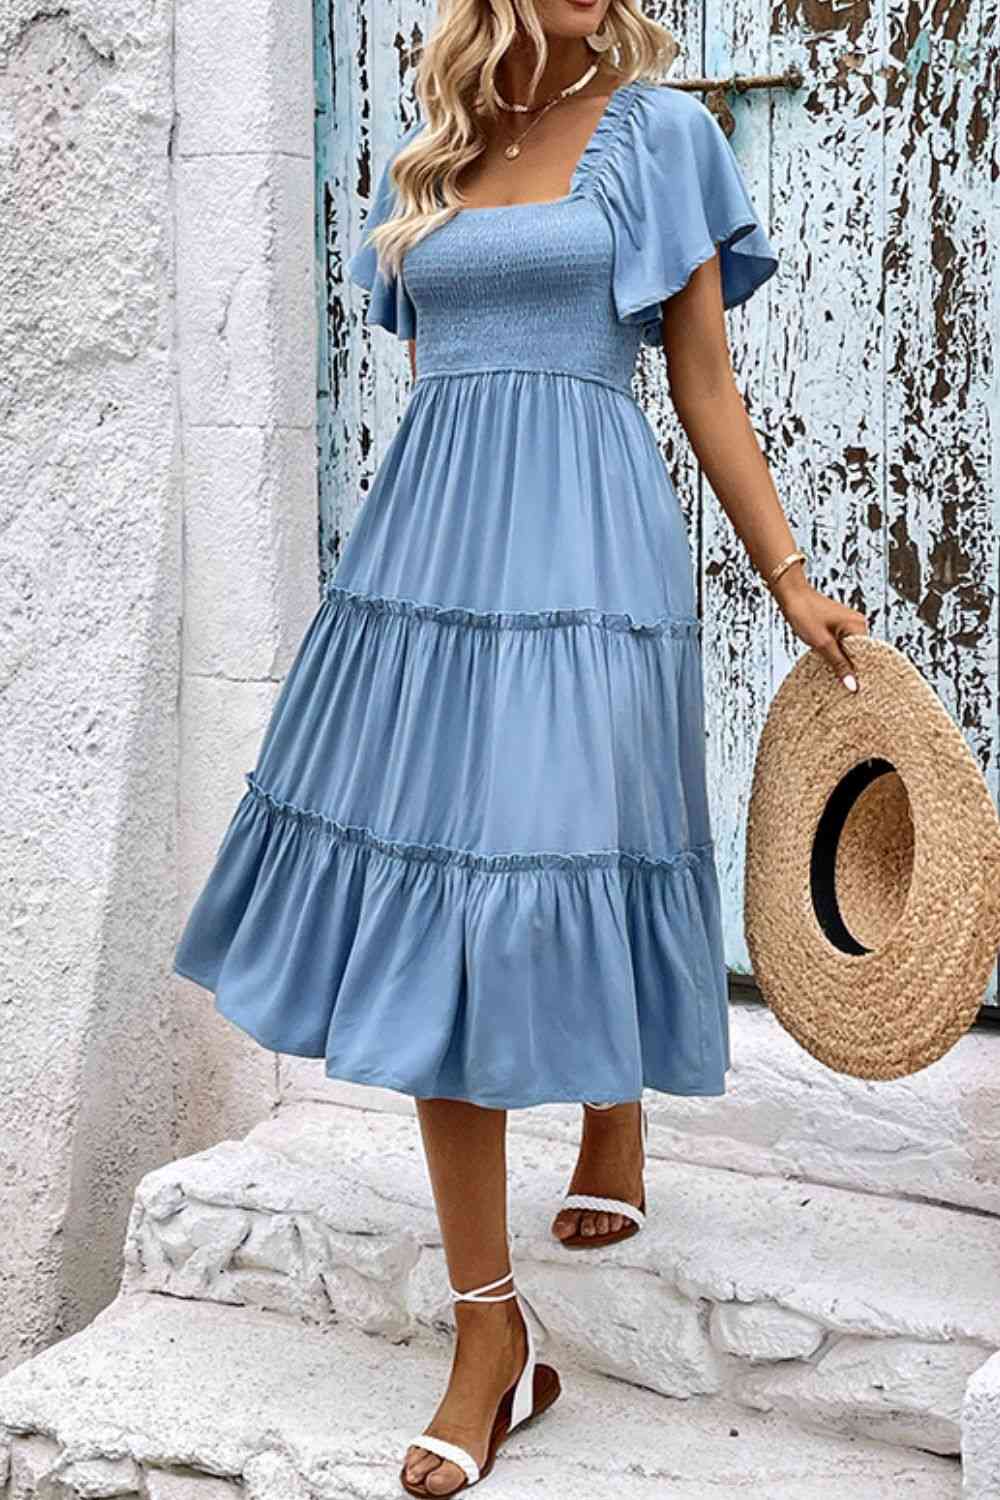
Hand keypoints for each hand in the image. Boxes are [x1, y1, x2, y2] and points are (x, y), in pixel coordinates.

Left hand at [769, 565, 868, 691]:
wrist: (791, 594)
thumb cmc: (804, 613)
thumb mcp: (821, 643)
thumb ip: (838, 664)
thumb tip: (853, 685)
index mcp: (858, 626)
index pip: (868, 656)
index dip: (861, 673)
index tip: (856, 690)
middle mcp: (858, 623)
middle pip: (859, 654)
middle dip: (851, 668)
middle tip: (845, 686)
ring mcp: (848, 624)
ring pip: (849, 650)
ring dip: (841, 661)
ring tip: (836, 676)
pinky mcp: (838, 625)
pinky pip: (842, 645)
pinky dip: (835, 654)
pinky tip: (829, 662)